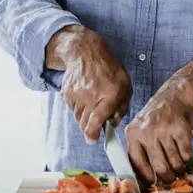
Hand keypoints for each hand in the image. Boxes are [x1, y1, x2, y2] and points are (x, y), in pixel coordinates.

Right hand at [48, 25, 131, 143]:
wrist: (86, 52)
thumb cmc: (109, 69)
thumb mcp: (125, 85)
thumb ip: (122, 106)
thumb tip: (114, 124)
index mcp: (111, 93)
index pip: (97, 121)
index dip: (93, 134)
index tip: (94, 139)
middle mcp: (93, 94)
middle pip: (85, 124)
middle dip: (90, 127)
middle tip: (95, 123)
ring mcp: (78, 93)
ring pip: (78, 117)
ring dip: (84, 116)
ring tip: (92, 102)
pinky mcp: (67, 92)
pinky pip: (72, 108)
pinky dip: (78, 107)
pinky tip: (85, 95)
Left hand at [124, 88, 192, 184]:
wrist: (176, 96)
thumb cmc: (157, 119)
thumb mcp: (141, 130)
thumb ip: (140, 152)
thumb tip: (141, 182)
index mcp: (133, 134)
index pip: (137, 164)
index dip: (147, 178)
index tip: (153, 183)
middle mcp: (147, 132)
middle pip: (159, 167)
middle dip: (167, 178)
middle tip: (171, 179)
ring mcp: (164, 130)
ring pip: (174, 163)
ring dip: (179, 168)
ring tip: (180, 166)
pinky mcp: (181, 130)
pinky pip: (186, 154)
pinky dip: (188, 158)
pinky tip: (185, 153)